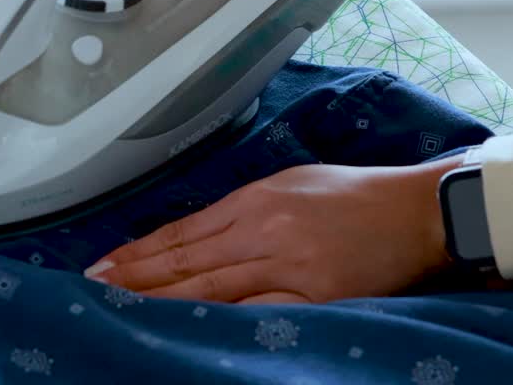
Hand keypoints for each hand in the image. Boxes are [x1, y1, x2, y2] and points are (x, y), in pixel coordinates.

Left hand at [83, 159, 461, 303]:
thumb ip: (246, 208)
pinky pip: (256, 311)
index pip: (182, 231)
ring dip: (162, 301)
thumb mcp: (293, 184)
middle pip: (186, 261)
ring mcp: (288, 264)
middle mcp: (264, 229)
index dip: (139, 251)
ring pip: (211, 288)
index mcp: (255, 197)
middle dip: (136, 278)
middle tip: (94, 289)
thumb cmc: (357, 195)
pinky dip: (218, 321)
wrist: (418, 210)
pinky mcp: (315, 295)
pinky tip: (187, 328)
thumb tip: (201, 233)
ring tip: (122, 308)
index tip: (103, 264)